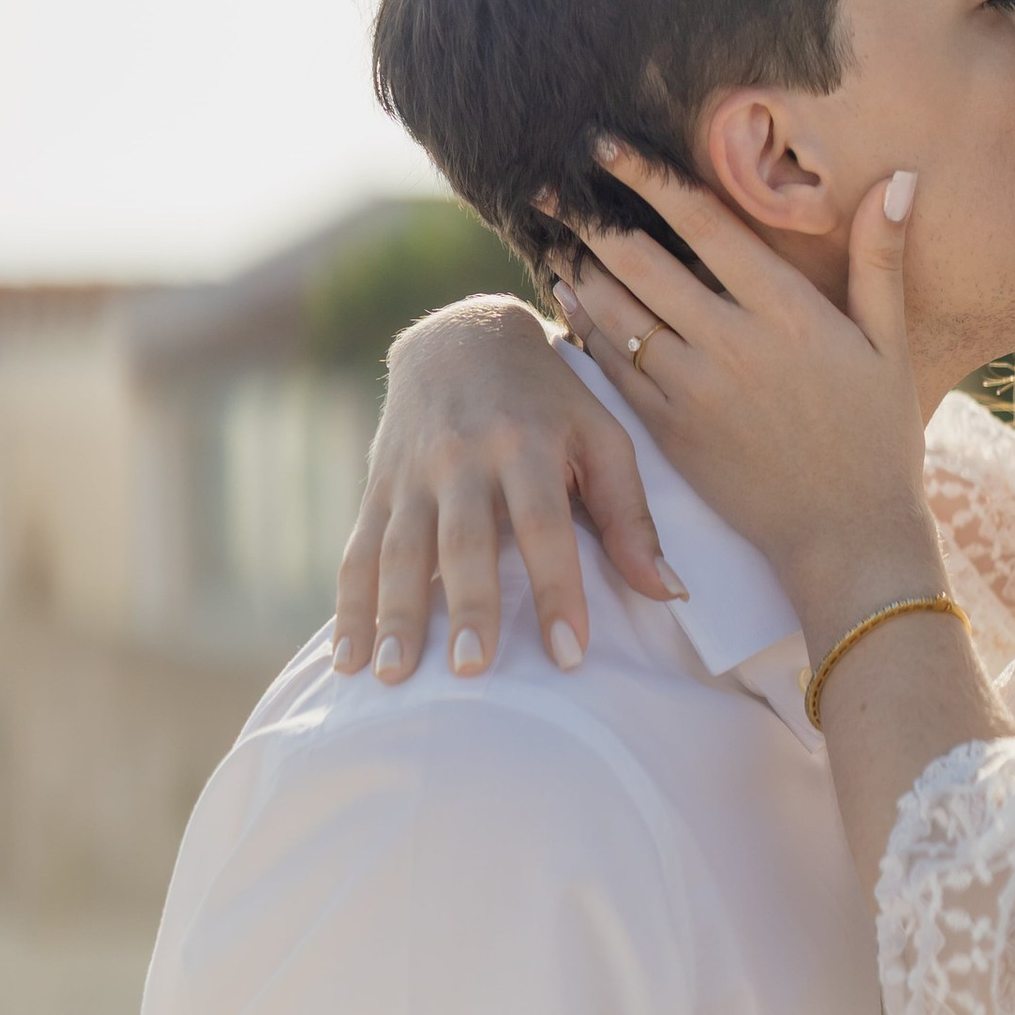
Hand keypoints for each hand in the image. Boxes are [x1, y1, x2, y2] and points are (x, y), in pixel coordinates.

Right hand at [330, 296, 683, 683]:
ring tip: (395, 676)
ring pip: (400, 551)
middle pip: (464, 541)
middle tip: (471, 670)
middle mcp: (464, 458)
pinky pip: (359, 551)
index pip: (545, 525)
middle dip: (467, 607)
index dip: (558, 590)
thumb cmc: (550, 400)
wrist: (462, 337)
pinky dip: (350, 606)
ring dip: (394, 616)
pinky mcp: (378, 487)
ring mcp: (413, 474)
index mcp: (527, 443)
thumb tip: (668, 591)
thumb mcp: (601, 437)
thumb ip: (630, 516)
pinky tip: (347, 660)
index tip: (568, 653)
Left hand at [556, 141, 937, 645]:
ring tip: (551, 237)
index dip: (649, 179)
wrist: (848, 536)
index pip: (705, 225)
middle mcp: (733, 343)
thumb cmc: (877, 438)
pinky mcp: (672, 431)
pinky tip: (569, 303)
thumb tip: (897, 180)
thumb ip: (881, 260)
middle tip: (552, 186)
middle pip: (642, 264)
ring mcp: (695, 389)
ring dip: (579, 271)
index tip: (607, 145)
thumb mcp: (890, 346)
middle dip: (591, 219)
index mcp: (786, 312)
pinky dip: (587, 332)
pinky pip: (615, 370)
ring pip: (618, 315)